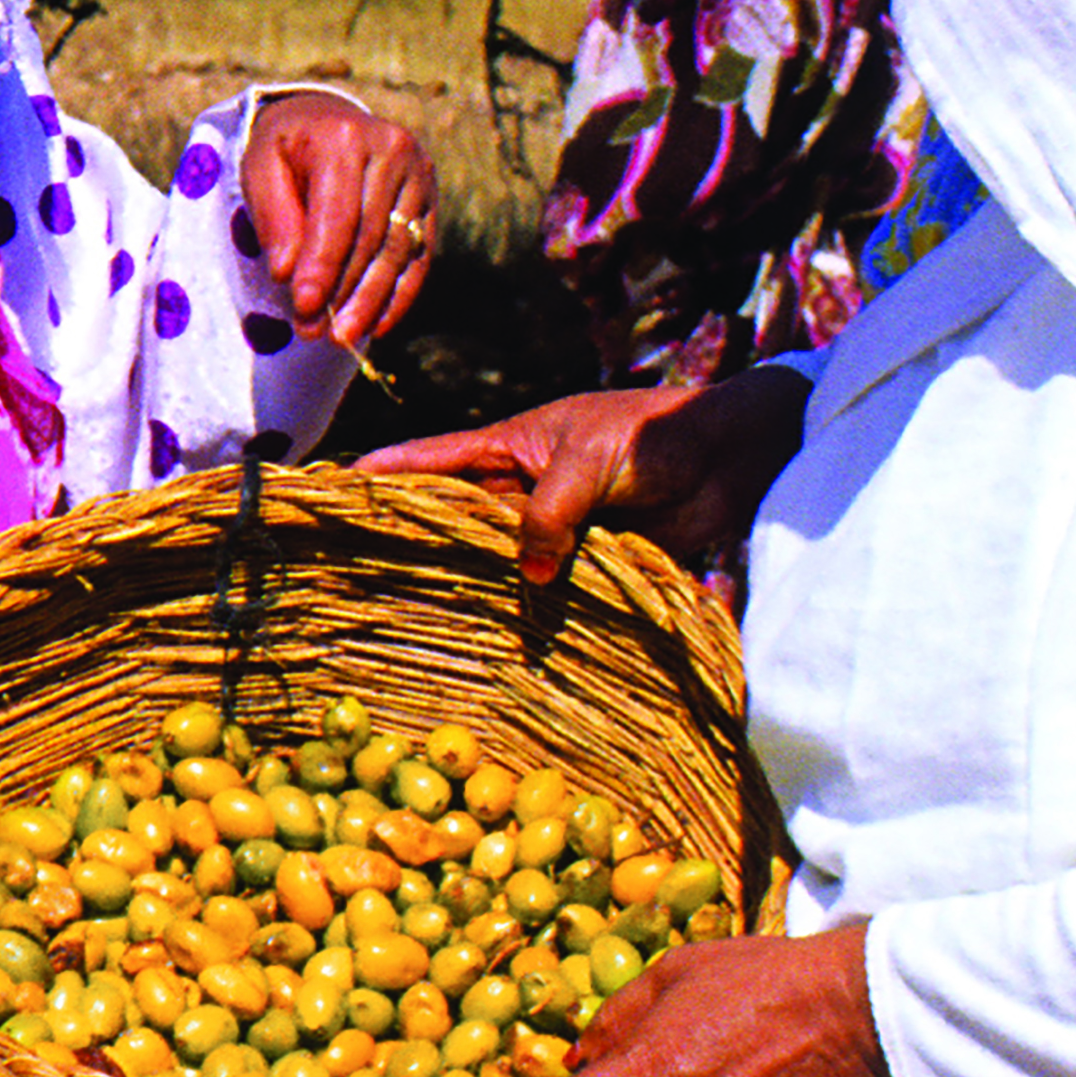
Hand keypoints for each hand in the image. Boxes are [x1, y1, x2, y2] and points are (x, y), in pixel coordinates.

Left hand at [232, 91, 439, 353]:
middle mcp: (392, 151)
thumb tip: (287, 272)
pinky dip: (399, 294)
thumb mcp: (261, 169)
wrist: (324, 119)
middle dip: (342, 290)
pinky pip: (419, 255)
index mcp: (345, 137)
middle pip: (370, 236)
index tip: (305, 306)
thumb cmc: (285, 149)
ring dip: (370, 300)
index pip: (337, 215)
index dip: (322, 265)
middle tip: (314, 332)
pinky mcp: (430, 198)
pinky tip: (378, 325)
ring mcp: (419, 174)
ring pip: (398, 250)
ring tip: (343, 337)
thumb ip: (274, 218)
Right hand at [358, 365, 810, 579]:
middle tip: (367, 575)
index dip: (389, 473)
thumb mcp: (588, 462)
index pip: (437, 460)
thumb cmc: (654, 435)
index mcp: (513, 447)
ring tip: (425, 621)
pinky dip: (538, 611)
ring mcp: (562, 529)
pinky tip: (509, 641)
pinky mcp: (599, 563)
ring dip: (482, 587)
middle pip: (464, 520)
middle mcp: (529, 490)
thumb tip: (529, 574)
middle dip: (423, 543)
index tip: (337, 486)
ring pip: (508, 562)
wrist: (738, 455)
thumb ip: (549, 512)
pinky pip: (558, 591)